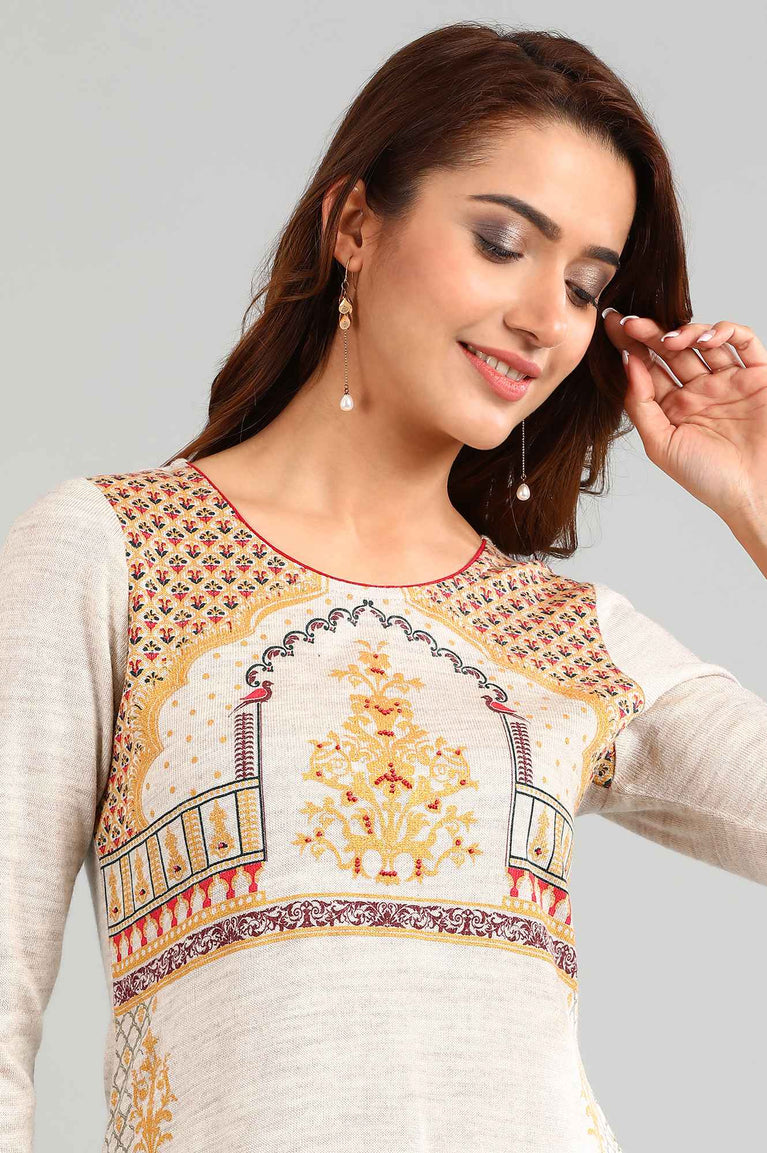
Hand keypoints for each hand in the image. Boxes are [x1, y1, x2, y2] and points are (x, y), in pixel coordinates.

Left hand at [602, 309, 766, 531]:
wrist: (755, 494)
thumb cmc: (709, 479)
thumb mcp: (661, 445)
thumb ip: (641, 405)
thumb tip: (627, 364)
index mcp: (673, 407)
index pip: (647, 369)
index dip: (629, 347)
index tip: (610, 328)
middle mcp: (699, 391)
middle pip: (670, 351)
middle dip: (648, 333)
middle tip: (628, 320)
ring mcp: (728, 381)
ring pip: (704, 341)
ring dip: (685, 331)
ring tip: (668, 339)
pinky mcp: (758, 376)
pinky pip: (744, 342)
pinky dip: (726, 331)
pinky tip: (705, 339)